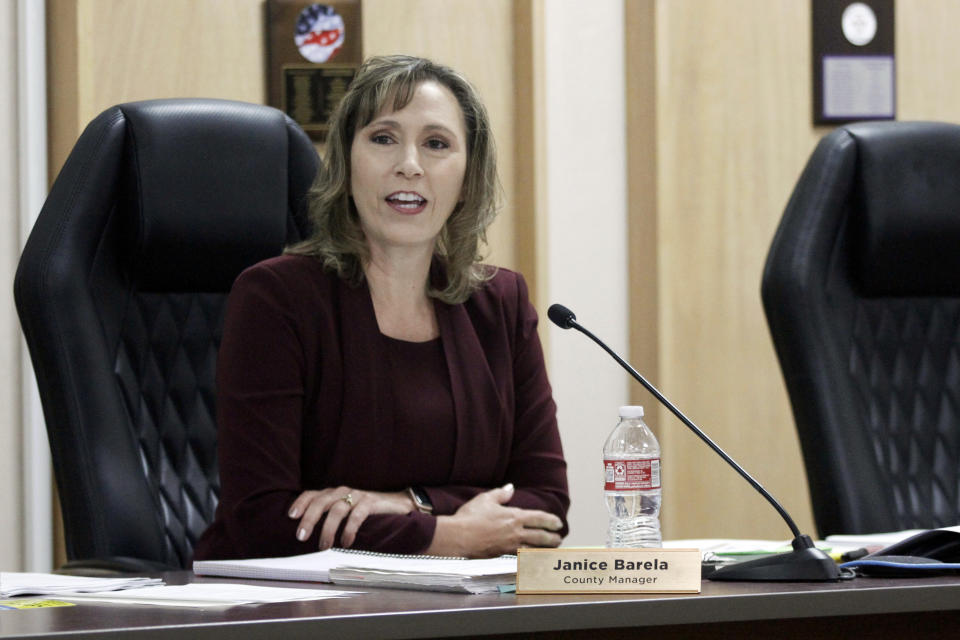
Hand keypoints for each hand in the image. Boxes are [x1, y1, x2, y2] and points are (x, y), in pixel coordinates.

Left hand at [288, 487, 414, 548]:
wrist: (397, 503)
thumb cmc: (367, 509)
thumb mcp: (345, 510)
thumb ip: (329, 515)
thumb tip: (309, 533)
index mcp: (334, 493)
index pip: (313, 494)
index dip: (301, 503)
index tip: (290, 517)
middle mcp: (343, 491)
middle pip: (321, 501)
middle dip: (309, 519)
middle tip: (301, 536)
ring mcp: (357, 495)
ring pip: (337, 510)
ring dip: (328, 529)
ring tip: (324, 546)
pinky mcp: (370, 502)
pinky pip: (356, 515)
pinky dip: (349, 530)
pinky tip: (346, 542)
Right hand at [428, 483, 563, 557]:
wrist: (458, 537)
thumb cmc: (470, 517)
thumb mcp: (486, 499)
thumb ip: (501, 494)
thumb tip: (510, 488)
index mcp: (514, 517)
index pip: (539, 518)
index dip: (551, 520)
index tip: (558, 522)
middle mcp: (515, 532)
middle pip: (540, 536)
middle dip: (552, 538)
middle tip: (558, 538)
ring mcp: (509, 545)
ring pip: (533, 548)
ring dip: (543, 549)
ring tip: (549, 550)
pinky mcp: (501, 555)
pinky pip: (520, 556)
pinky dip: (529, 557)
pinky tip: (531, 558)